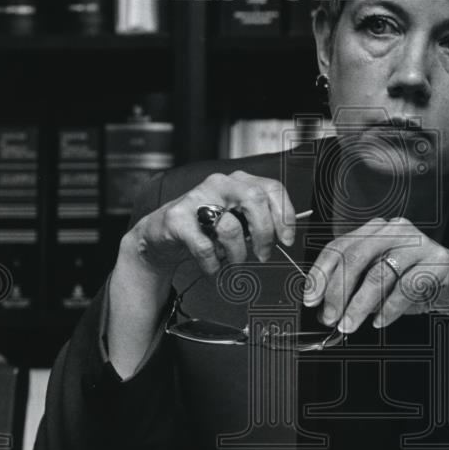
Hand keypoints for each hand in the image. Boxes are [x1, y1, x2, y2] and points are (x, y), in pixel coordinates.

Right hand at [120, 170, 297, 280]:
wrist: (161, 233)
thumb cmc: (205, 227)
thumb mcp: (237, 220)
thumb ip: (259, 223)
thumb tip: (285, 238)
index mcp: (239, 181)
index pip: (272, 188)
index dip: (285, 215)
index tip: (287, 240)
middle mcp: (220, 184)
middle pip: (254, 199)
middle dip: (264, 233)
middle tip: (264, 255)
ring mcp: (197, 197)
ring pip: (230, 227)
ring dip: (236, 255)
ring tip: (232, 264)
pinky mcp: (178, 218)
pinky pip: (204, 246)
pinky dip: (212, 264)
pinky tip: (212, 268)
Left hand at [302, 216, 448, 334]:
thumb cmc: (415, 282)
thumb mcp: (380, 279)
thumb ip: (353, 286)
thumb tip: (323, 307)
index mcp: (376, 229)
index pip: (339, 245)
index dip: (321, 273)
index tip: (311, 297)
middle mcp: (396, 229)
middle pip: (356, 257)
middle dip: (337, 291)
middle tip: (329, 317)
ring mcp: (418, 243)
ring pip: (379, 274)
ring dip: (359, 305)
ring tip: (349, 325)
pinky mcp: (438, 261)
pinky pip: (406, 288)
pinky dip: (389, 309)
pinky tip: (380, 321)